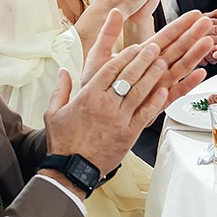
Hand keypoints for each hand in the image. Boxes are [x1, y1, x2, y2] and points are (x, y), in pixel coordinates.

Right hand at [44, 10, 210, 175]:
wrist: (72, 168)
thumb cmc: (64, 143)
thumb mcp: (53, 112)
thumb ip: (60, 89)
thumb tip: (63, 72)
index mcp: (88, 96)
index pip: (110, 69)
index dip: (124, 56)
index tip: (133, 48)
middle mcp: (106, 105)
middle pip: (128, 76)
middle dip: (143, 59)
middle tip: (153, 48)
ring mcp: (119, 119)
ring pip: (140, 91)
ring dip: (152, 75)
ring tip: (162, 63)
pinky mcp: (129, 134)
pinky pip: (145, 114)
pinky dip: (155, 101)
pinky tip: (163, 90)